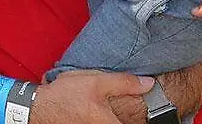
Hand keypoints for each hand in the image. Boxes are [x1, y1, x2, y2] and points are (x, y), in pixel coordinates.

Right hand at [31, 71, 152, 123]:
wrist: (39, 107)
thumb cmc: (65, 95)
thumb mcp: (96, 82)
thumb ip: (124, 83)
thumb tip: (149, 83)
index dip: (148, 119)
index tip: (162, 116)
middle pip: (128, 122)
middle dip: (135, 117)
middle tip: (150, 112)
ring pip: (117, 123)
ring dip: (123, 116)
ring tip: (122, 109)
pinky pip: (106, 123)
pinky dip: (112, 117)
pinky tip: (107, 110)